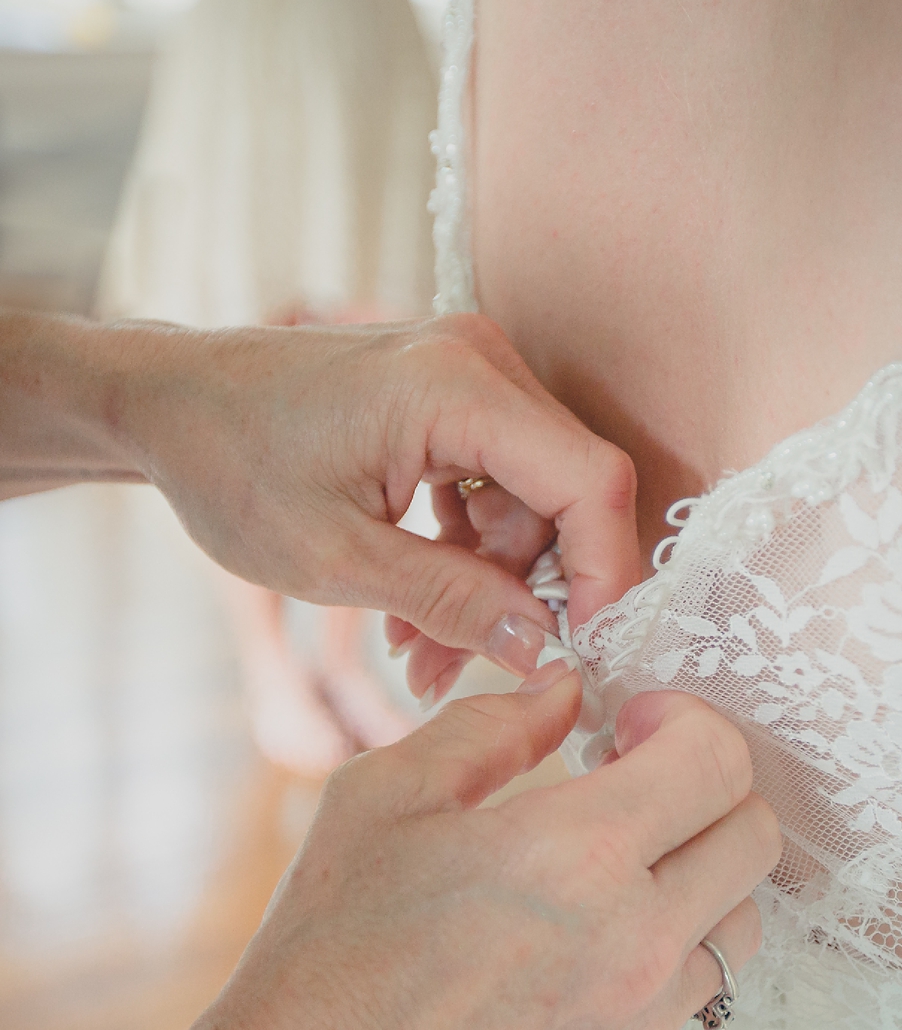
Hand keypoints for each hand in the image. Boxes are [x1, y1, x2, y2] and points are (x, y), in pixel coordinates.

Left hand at [124, 314, 640, 691]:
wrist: (167, 402)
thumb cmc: (228, 466)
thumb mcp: (334, 560)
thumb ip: (450, 601)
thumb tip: (543, 648)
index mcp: (456, 385)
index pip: (589, 482)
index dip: (605, 572)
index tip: (587, 649)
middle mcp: (482, 361)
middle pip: (568, 496)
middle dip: (533, 592)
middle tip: (463, 667)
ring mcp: (475, 372)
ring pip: (537, 503)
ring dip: (495, 585)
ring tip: (422, 653)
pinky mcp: (460, 395)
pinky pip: (504, 487)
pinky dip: (474, 554)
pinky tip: (422, 608)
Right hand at [224, 666, 774, 1029]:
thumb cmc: (328, 953)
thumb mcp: (386, 796)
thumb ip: (495, 726)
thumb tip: (568, 693)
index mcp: (583, 856)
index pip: (720, 760)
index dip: (688, 723)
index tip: (636, 727)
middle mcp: (638, 948)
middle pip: (756, 839)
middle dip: (709, 796)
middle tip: (636, 792)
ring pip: (734, 929)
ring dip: (690, 889)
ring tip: (600, 887)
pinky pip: (681, 1013)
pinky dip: (647, 980)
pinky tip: (564, 975)